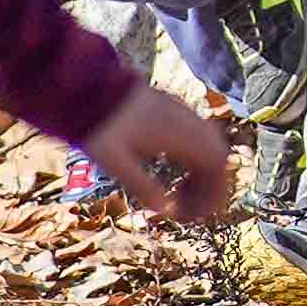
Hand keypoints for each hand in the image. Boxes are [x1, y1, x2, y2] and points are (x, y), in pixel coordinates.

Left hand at [77, 81, 240, 228]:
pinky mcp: (171, 111)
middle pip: (218, 154)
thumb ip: (143, 187)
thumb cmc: (102, 128)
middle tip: (188, 211)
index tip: (196, 216)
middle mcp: (187, 122)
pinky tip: (173, 173)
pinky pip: (196, 137)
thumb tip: (167, 211)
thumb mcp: (117, 163)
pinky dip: (193, 160)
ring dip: (202, 173)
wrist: (88, 89)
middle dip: (210, 186)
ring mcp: (181, 114)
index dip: (213, 192)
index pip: (216, 164)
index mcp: (180, 134)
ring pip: (208, 145)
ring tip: (180, 196)